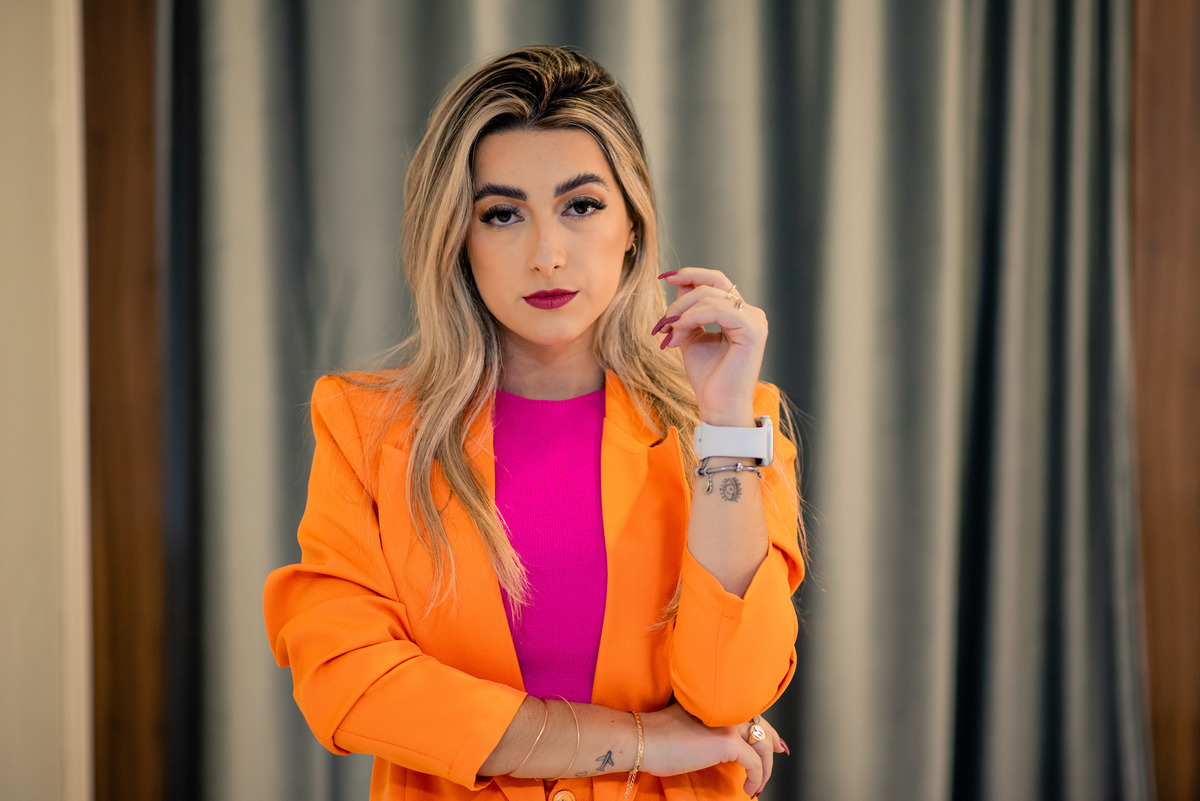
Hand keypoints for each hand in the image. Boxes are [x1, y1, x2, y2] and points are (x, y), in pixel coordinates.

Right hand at [639, 704, 787, 796]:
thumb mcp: (691, 724)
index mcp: (717, 700)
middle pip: (762, 726)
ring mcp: (729, 722)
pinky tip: (749, 789)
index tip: (775, 741)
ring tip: (758, 784)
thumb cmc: (658, 735)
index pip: (751, 711)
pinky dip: (757, 778)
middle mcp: (727, 706)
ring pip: (763, 746)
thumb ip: (711, 726)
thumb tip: (727, 743)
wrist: (643, 739)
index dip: (765, 727)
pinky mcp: (728, 742)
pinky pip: (755, 764)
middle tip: (780, 754)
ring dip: (765, 768)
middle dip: (774, 743)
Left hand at [654, 268, 766, 425]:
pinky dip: (692, 316)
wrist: (717, 406)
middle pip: (712, 284)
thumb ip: (688, 312)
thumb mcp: (692, 336)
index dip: (690, 274)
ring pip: (710, 296)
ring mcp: (755, 320)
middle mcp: (751, 314)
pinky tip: (678, 329)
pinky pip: (716, 310)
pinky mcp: (753, 330)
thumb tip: (679, 284)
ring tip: (668, 332)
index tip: (663, 276)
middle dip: (681, 297)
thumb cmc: (707, 377)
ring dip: (682, 312)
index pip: (716, 282)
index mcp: (740, 314)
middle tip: (662, 322)